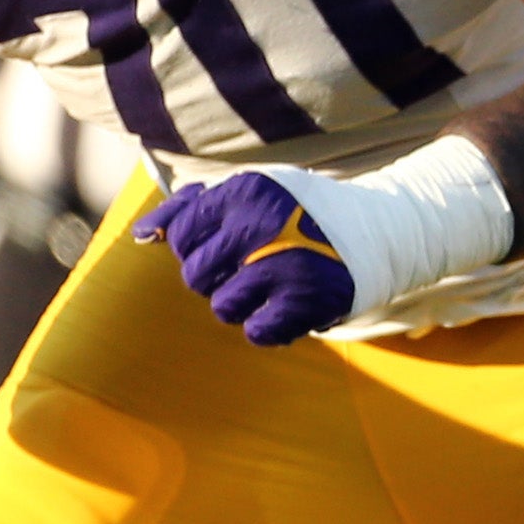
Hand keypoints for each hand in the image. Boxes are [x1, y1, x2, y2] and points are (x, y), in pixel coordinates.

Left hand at [135, 170, 357, 344]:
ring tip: (272, 289)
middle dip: (217, 280)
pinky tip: (289, 307)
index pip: (183, 235)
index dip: (198, 249)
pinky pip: (257, 331)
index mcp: (245, 192)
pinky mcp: (306, 300)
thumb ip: (194, 207)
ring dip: (244, 305)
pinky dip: (270, 327)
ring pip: (224, 307)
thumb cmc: (303, 212)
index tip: (227, 248)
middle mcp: (261, 225)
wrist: (382, 231)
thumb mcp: (253, 192)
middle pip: (197, 276)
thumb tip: (141, 235)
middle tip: (251, 270)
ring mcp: (283, 264)